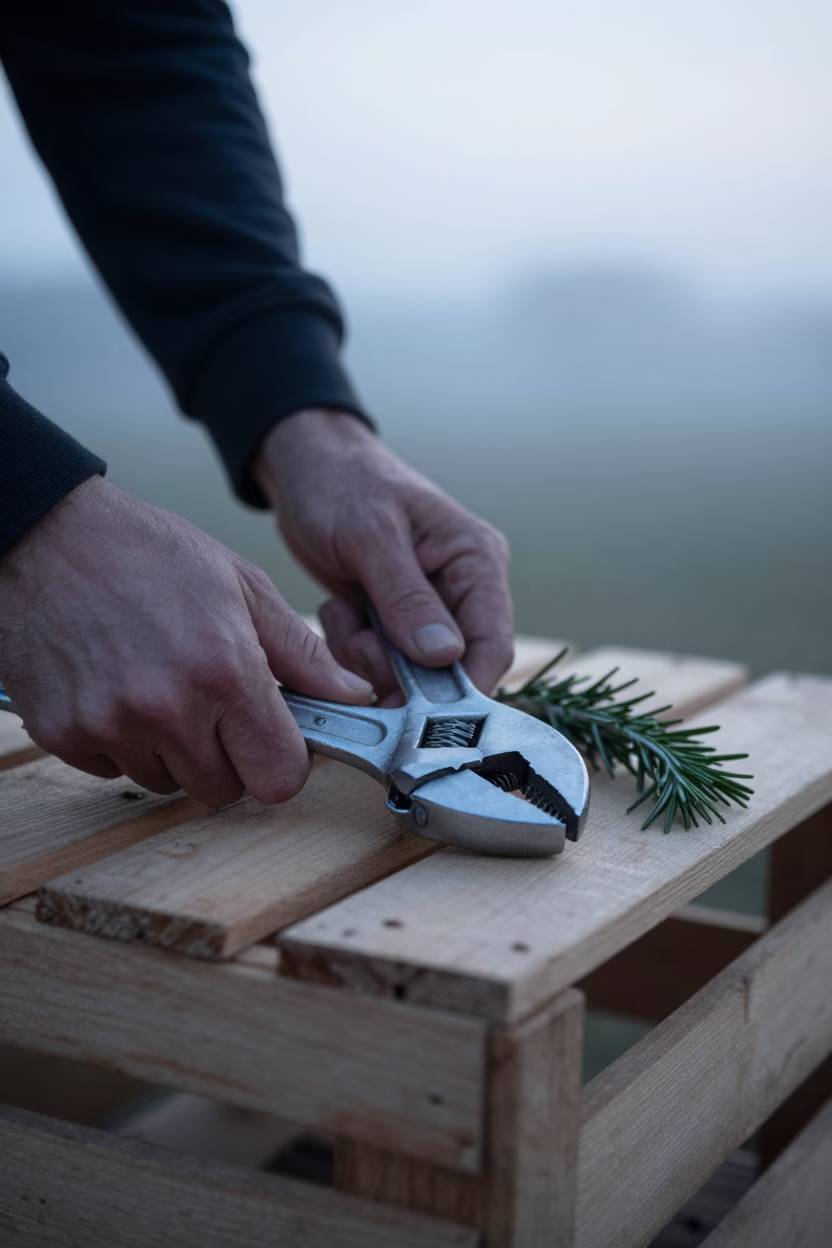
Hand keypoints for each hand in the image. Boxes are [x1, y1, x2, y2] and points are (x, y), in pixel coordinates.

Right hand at [0, 476, 372, 805]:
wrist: (43, 534)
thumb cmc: (144, 552)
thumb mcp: (240, 586)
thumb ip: (301, 653)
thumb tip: (352, 694)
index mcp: (224, 671)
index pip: (279, 777)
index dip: (282, 761)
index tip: (274, 739)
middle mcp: (167, 709)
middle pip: (224, 790)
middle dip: (228, 757)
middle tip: (213, 704)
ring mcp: (110, 727)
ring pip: (167, 783)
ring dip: (173, 751)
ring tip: (160, 684)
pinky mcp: (64, 734)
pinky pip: (114, 771)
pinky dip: (122, 743)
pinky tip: (119, 687)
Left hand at [254, 409, 513, 701]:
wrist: (303, 466)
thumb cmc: (340, 482)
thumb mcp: (370, 535)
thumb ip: (407, 597)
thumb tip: (447, 657)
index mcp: (476, 560)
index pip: (493, 644)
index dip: (465, 690)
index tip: (420, 714)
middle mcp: (462, 588)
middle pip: (451, 669)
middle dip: (401, 672)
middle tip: (360, 644)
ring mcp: (429, 607)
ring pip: (411, 673)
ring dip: (370, 660)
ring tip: (345, 616)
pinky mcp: (395, 619)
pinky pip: (382, 662)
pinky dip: (354, 650)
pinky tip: (341, 612)